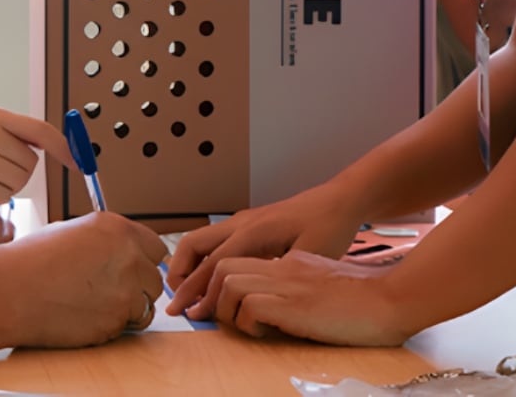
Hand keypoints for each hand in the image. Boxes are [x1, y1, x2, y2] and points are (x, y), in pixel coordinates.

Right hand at [6, 212, 165, 347]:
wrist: (11, 291)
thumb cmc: (31, 261)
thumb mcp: (73, 232)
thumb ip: (106, 241)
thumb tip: (122, 253)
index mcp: (117, 229)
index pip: (156, 247)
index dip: (143, 261)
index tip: (133, 270)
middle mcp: (128, 257)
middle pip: (155, 278)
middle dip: (138, 287)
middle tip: (111, 292)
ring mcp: (126, 291)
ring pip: (146, 306)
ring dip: (128, 309)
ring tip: (95, 306)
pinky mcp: (116, 321)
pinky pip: (126, 327)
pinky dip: (111, 326)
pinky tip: (85, 317)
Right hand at [167, 180, 363, 318]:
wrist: (338, 201)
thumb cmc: (329, 227)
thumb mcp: (310, 255)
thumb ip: (280, 275)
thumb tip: (251, 298)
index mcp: (252, 232)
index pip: (212, 264)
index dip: (196, 291)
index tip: (185, 314)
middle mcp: (240, 223)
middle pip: (192, 245)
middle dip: (179, 275)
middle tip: (178, 304)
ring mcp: (241, 221)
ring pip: (199, 240)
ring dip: (187, 266)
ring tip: (188, 295)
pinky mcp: (246, 224)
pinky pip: (213, 241)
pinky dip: (201, 260)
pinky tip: (210, 280)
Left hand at [207, 250, 411, 344]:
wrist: (392, 299)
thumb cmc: (367, 300)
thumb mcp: (325, 285)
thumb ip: (301, 287)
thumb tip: (279, 308)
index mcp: (291, 262)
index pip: (241, 263)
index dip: (221, 285)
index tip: (217, 306)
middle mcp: (284, 267)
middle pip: (224, 266)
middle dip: (211, 294)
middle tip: (214, 318)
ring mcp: (288, 283)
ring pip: (228, 281)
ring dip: (225, 308)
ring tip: (244, 326)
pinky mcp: (294, 304)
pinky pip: (249, 306)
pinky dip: (247, 322)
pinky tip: (266, 332)